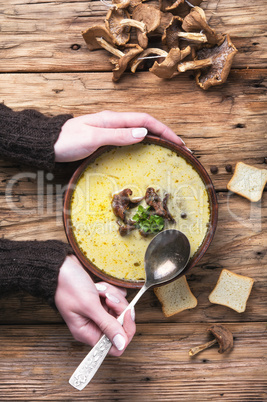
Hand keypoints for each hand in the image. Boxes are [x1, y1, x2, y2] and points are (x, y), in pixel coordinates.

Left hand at [54, 110, 187, 161]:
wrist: (49, 144)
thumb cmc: (67, 141)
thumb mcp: (92, 138)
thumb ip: (117, 135)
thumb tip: (144, 133)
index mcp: (113, 119)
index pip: (146, 120)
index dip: (165, 130)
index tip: (180, 143)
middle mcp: (115, 122)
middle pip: (147, 125)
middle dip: (166, 135)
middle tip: (182, 149)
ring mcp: (111, 130)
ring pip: (141, 131)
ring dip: (158, 139)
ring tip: (171, 150)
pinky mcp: (107, 138)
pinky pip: (132, 138)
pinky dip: (145, 143)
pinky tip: (149, 151)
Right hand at [54, 255, 135, 355]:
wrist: (60, 266)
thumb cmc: (67, 286)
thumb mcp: (89, 305)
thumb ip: (107, 324)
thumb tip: (121, 343)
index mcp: (88, 333)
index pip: (115, 345)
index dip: (125, 331)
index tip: (126, 314)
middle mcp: (94, 325)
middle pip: (120, 324)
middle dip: (119, 308)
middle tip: (108, 297)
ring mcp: (98, 312)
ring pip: (120, 309)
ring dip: (113, 296)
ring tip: (99, 290)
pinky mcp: (101, 301)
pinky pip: (117, 297)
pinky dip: (111, 290)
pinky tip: (99, 286)